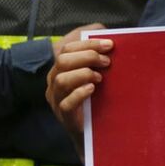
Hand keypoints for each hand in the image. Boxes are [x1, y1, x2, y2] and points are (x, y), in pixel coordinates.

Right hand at [46, 26, 110, 145]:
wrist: (93, 134)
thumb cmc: (95, 99)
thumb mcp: (96, 72)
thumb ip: (96, 51)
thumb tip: (104, 32)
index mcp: (61, 69)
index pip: (68, 49)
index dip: (88, 44)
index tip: (110, 45)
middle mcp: (54, 83)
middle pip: (62, 61)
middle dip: (87, 57)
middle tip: (107, 62)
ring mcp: (56, 100)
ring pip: (61, 80)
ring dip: (83, 74)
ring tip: (100, 77)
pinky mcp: (63, 116)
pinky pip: (66, 102)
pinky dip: (79, 93)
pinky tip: (92, 89)